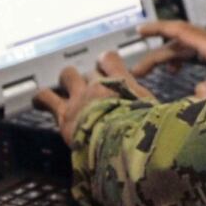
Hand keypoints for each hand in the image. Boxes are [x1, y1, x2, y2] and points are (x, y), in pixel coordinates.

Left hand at [33, 51, 154, 145]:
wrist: (119, 146)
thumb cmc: (141, 131)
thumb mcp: (154, 112)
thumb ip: (151, 105)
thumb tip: (166, 110)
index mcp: (123, 82)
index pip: (110, 59)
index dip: (107, 61)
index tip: (107, 64)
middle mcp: (100, 85)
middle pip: (90, 69)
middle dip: (90, 75)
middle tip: (90, 83)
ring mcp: (80, 97)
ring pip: (68, 75)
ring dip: (67, 80)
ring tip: (65, 85)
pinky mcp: (64, 114)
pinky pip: (47, 97)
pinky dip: (42, 97)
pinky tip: (38, 100)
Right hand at [132, 20, 205, 97]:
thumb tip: (195, 93)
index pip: (180, 31)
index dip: (158, 29)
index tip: (139, 29)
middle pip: (177, 43)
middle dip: (155, 54)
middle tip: (136, 70)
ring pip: (185, 48)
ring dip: (167, 58)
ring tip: (148, 73)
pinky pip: (195, 53)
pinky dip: (182, 59)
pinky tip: (178, 71)